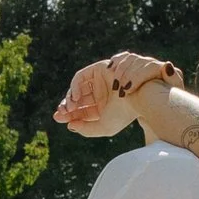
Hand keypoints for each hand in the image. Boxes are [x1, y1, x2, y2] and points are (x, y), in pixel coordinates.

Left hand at [55, 52, 178, 137]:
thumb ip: (86, 129)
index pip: (82, 111)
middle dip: (67, 106)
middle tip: (59, 114)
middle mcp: (102, 94)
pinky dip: (75, 85)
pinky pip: (81, 76)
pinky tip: (75, 98)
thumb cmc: (124, 114)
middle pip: (78, 99)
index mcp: (104, 108)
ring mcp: (100, 81)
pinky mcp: (100, 69)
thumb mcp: (103, 127)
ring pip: (78, 88)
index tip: (59, 119)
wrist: (138, 97)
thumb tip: (70, 125)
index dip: (70, 115)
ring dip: (70, 98)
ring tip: (70, 107)